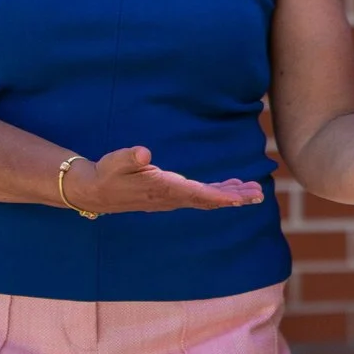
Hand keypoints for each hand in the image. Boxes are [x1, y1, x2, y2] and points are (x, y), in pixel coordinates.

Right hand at [70, 147, 265, 213]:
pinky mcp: (171, 195)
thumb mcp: (115, 161)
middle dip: (234, 198)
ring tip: (254, 191)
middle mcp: (171, 197)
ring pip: (207, 199)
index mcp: (163, 189)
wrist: (95, 192)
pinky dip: (219, 192)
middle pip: (209, 200)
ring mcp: (172, 199)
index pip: (196, 195)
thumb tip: (143, 153)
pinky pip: (200, 196)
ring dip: (230, 195)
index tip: (239, 198)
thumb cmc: (107, 173)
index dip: (219, 196)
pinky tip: (233, 187)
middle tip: (258, 195)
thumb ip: (130, 157)